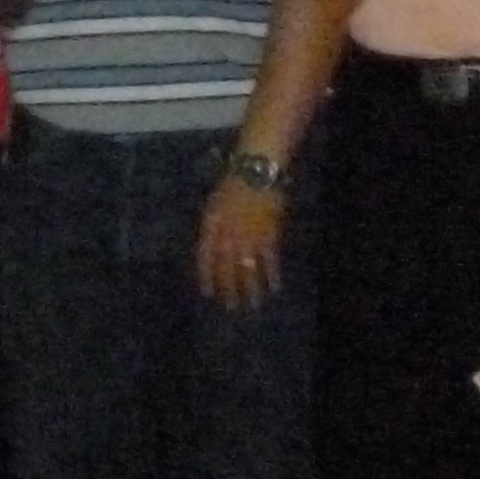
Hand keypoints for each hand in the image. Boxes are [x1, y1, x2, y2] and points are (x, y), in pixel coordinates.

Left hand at [194, 174, 284, 310]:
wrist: (256, 172)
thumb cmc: (233, 183)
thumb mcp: (214, 204)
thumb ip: (212, 227)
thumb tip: (212, 248)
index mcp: (211, 226)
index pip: (206, 257)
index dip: (206, 276)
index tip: (208, 293)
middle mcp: (228, 235)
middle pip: (227, 268)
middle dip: (229, 288)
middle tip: (232, 307)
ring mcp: (249, 237)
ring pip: (248, 268)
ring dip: (251, 288)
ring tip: (253, 304)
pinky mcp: (269, 235)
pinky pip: (269, 260)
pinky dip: (272, 274)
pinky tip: (274, 287)